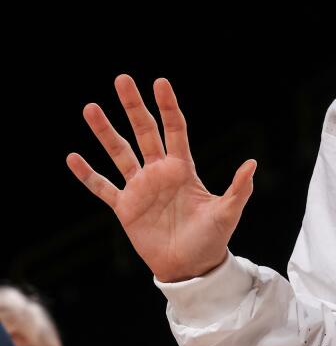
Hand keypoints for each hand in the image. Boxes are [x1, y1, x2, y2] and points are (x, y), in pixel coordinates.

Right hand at [66, 75, 255, 282]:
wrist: (190, 266)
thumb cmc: (212, 238)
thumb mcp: (227, 213)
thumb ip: (238, 188)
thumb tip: (252, 163)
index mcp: (184, 169)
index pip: (175, 129)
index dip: (168, 106)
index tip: (160, 82)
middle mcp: (159, 172)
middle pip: (144, 132)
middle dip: (133, 107)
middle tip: (122, 79)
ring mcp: (140, 188)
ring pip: (119, 153)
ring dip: (105, 132)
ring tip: (90, 108)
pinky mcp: (125, 208)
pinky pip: (102, 187)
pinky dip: (88, 174)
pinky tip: (73, 157)